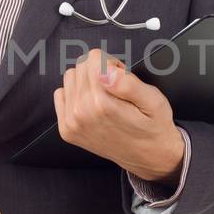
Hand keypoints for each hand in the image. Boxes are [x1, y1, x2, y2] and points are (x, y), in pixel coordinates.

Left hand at [54, 48, 184, 182]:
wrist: (148, 156)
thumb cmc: (152, 126)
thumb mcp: (153, 100)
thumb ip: (128, 84)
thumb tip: (106, 71)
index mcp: (102, 103)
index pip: (94, 58)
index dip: (111, 64)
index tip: (121, 78)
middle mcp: (82, 113)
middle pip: (82, 66)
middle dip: (100, 71)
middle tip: (116, 88)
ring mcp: (72, 123)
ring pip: (70, 77)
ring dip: (87, 82)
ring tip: (106, 97)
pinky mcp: (67, 129)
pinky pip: (60, 94)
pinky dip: (75, 95)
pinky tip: (92, 105)